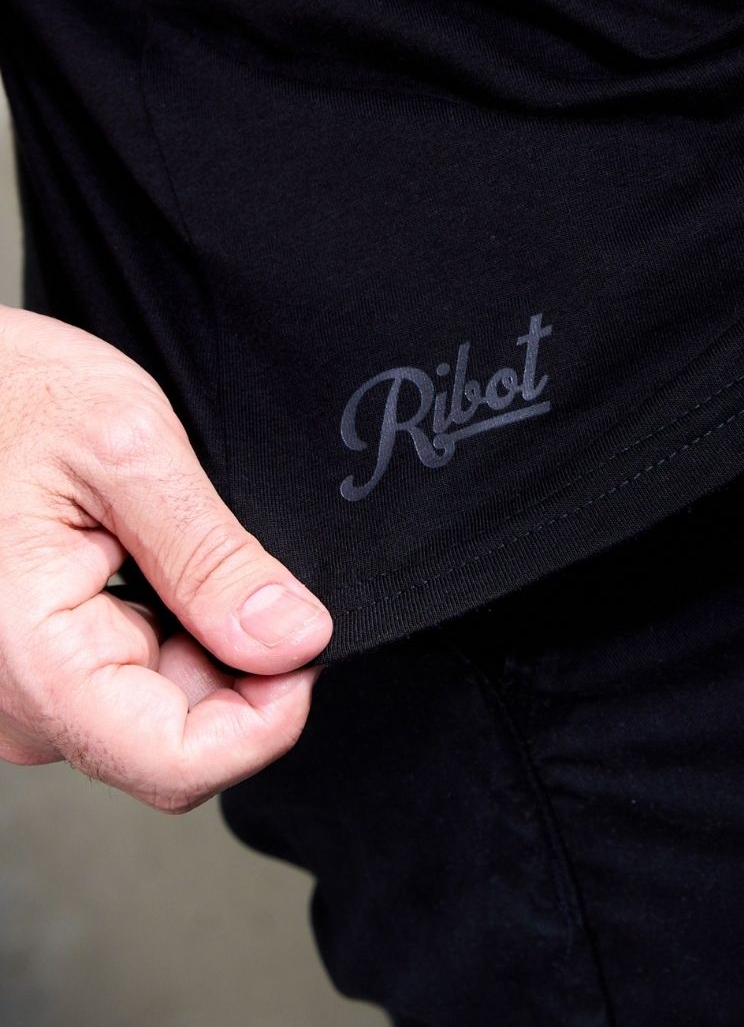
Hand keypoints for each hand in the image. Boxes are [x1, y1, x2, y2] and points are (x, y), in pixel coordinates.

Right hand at [0, 304, 331, 810]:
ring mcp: (20, 692)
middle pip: (175, 740)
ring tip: (169, 546)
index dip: (266, 719)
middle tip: (236, 563)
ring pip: (158, 713)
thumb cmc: (13, 393)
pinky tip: (146, 563)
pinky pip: (126, 685)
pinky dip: (166, 631)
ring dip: (198, 642)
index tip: (301, 643)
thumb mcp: (128, 448)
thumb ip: (211, 556)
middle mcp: (13, 700)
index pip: (174, 764)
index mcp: (31, 656)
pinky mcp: (34, 672)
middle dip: (235, 666)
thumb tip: (291, 639)